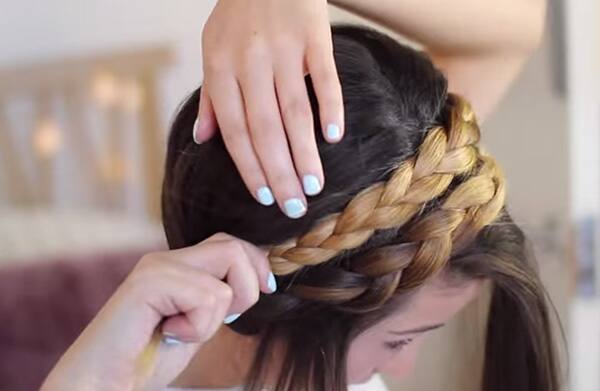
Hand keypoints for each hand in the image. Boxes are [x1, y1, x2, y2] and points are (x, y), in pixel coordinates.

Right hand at [40, 233, 275, 390]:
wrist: (103, 385)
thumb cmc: (149, 359)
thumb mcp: (197, 323)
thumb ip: (218, 298)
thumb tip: (261, 280)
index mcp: (177, 265)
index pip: (232, 243)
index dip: (257, 266)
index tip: (266, 292)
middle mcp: (166, 259)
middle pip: (234, 247)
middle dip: (247, 288)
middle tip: (225, 318)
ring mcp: (156, 268)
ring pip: (225, 277)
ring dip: (214, 319)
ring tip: (182, 332)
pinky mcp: (149, 283)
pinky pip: (207, 298)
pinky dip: (198, 328)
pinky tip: (169, 335)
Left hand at [196, 0, 343, 218]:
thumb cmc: (238, 16)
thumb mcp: (212, 50)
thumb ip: (211, 97)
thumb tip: (203, 140)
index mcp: (221, 70)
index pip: (235, 132)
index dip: (250, 168)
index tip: (265, 198)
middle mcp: (250, 63)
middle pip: (265, 130)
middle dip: (279, 173)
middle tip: (295, 208)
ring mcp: (283, 50)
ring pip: (294, 111)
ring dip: (304, 153)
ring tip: (314, 187)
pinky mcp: (313, 37)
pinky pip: (323, 77)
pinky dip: (331, 107)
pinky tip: (335, 138)